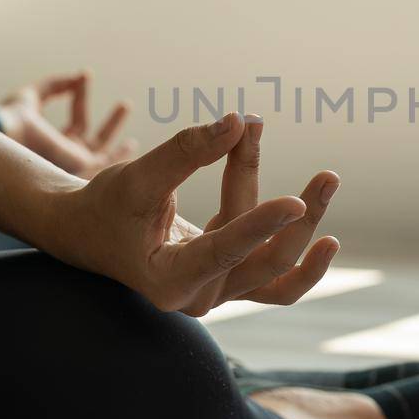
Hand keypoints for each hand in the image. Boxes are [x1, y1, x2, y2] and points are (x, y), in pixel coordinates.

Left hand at [0, 71, 134, 177]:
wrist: (8, 133)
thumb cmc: (13, 118)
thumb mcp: (33, 95)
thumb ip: (55, 85)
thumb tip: (79, 75)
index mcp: (52, 143)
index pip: (77, 119)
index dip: (82, 95)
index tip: (86, 75)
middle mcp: (65, 157)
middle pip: (96, 140)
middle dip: (112, 123)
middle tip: (127, 104)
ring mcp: (74, 164)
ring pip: (106, 154)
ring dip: (119, 135)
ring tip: (130, 110)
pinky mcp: (82, 166)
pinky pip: (109, 161)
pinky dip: (123, 153)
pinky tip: (134, 138)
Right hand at [44, 112, 340, 315]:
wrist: (91, 232)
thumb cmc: (107, 206)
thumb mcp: (137, 177)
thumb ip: (185, 152)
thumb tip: (238, 122)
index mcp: (169, 282)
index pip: (224, 253)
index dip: (260, 226)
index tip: (296, 201)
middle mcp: (199, 297)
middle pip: (265, 264)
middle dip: (298, 219)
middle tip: (327, 174)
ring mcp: (219, 292)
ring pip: (278, 269)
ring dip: (306, 227)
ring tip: (327, 181)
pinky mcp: (231, 278)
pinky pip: (276, 270)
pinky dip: (290, 231)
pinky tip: (311, 201)